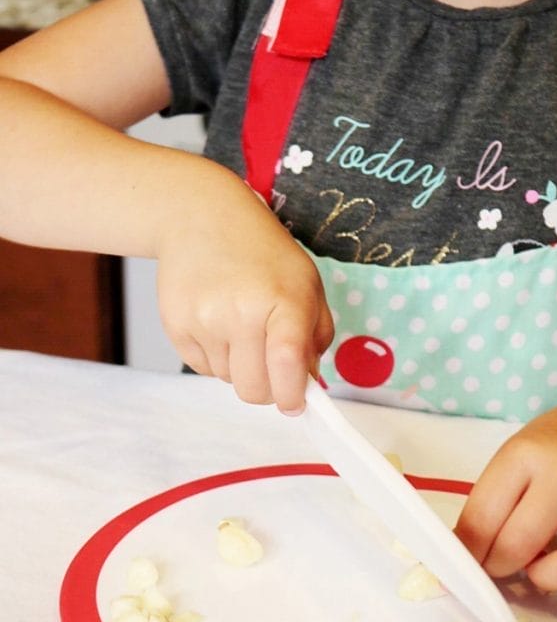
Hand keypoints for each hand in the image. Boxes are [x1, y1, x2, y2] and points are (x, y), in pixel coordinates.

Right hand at [156, 179, 333, 413]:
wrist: (201, 217)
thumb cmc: (262, 253)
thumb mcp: (307, 285)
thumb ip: (315, 337)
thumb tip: (306, 385)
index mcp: (284, 301)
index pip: (287, 367)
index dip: (293, 396)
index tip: (296, 404)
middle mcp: (242, 312)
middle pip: (254, 390)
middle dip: (268, 388)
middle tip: (272, 366)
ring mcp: (205, 320)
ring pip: (228, 380)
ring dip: (240, 366)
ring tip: (240, 325)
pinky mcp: (176, 325)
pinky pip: (201, 368)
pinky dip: (215, 356)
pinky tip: (218, 322)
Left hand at [454, 387, 556, 590]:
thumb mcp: (513, 459)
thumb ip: (489, 505)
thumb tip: (463, 555)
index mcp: (525, 455)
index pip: (481, 520)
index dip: (468, 553)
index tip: (467, 563)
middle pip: (519, 544)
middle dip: (499, 567)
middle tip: (499, 564)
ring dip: (550, 577)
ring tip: (541, 565)